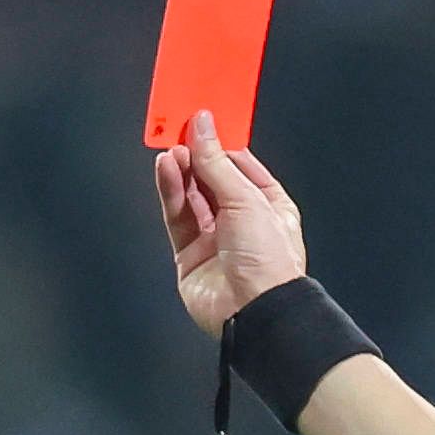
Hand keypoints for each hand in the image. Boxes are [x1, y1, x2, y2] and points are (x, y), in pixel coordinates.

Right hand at [154, 111, 308, 337]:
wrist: (253, 311)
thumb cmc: (267, 259)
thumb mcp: (246, 199)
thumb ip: (217, 162)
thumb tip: (201, 126)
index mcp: (269, 206)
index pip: (241, 166)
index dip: (221, 144)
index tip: (202, 122)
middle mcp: (241, 222)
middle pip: (212, 180)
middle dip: (197, 157)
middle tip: (179, 131)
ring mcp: (214, 240)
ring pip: (192, 198)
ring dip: (181, 173)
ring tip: (169, 152)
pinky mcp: (190, 256)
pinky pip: (178, 218)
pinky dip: (171, 193)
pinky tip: (166, 171)